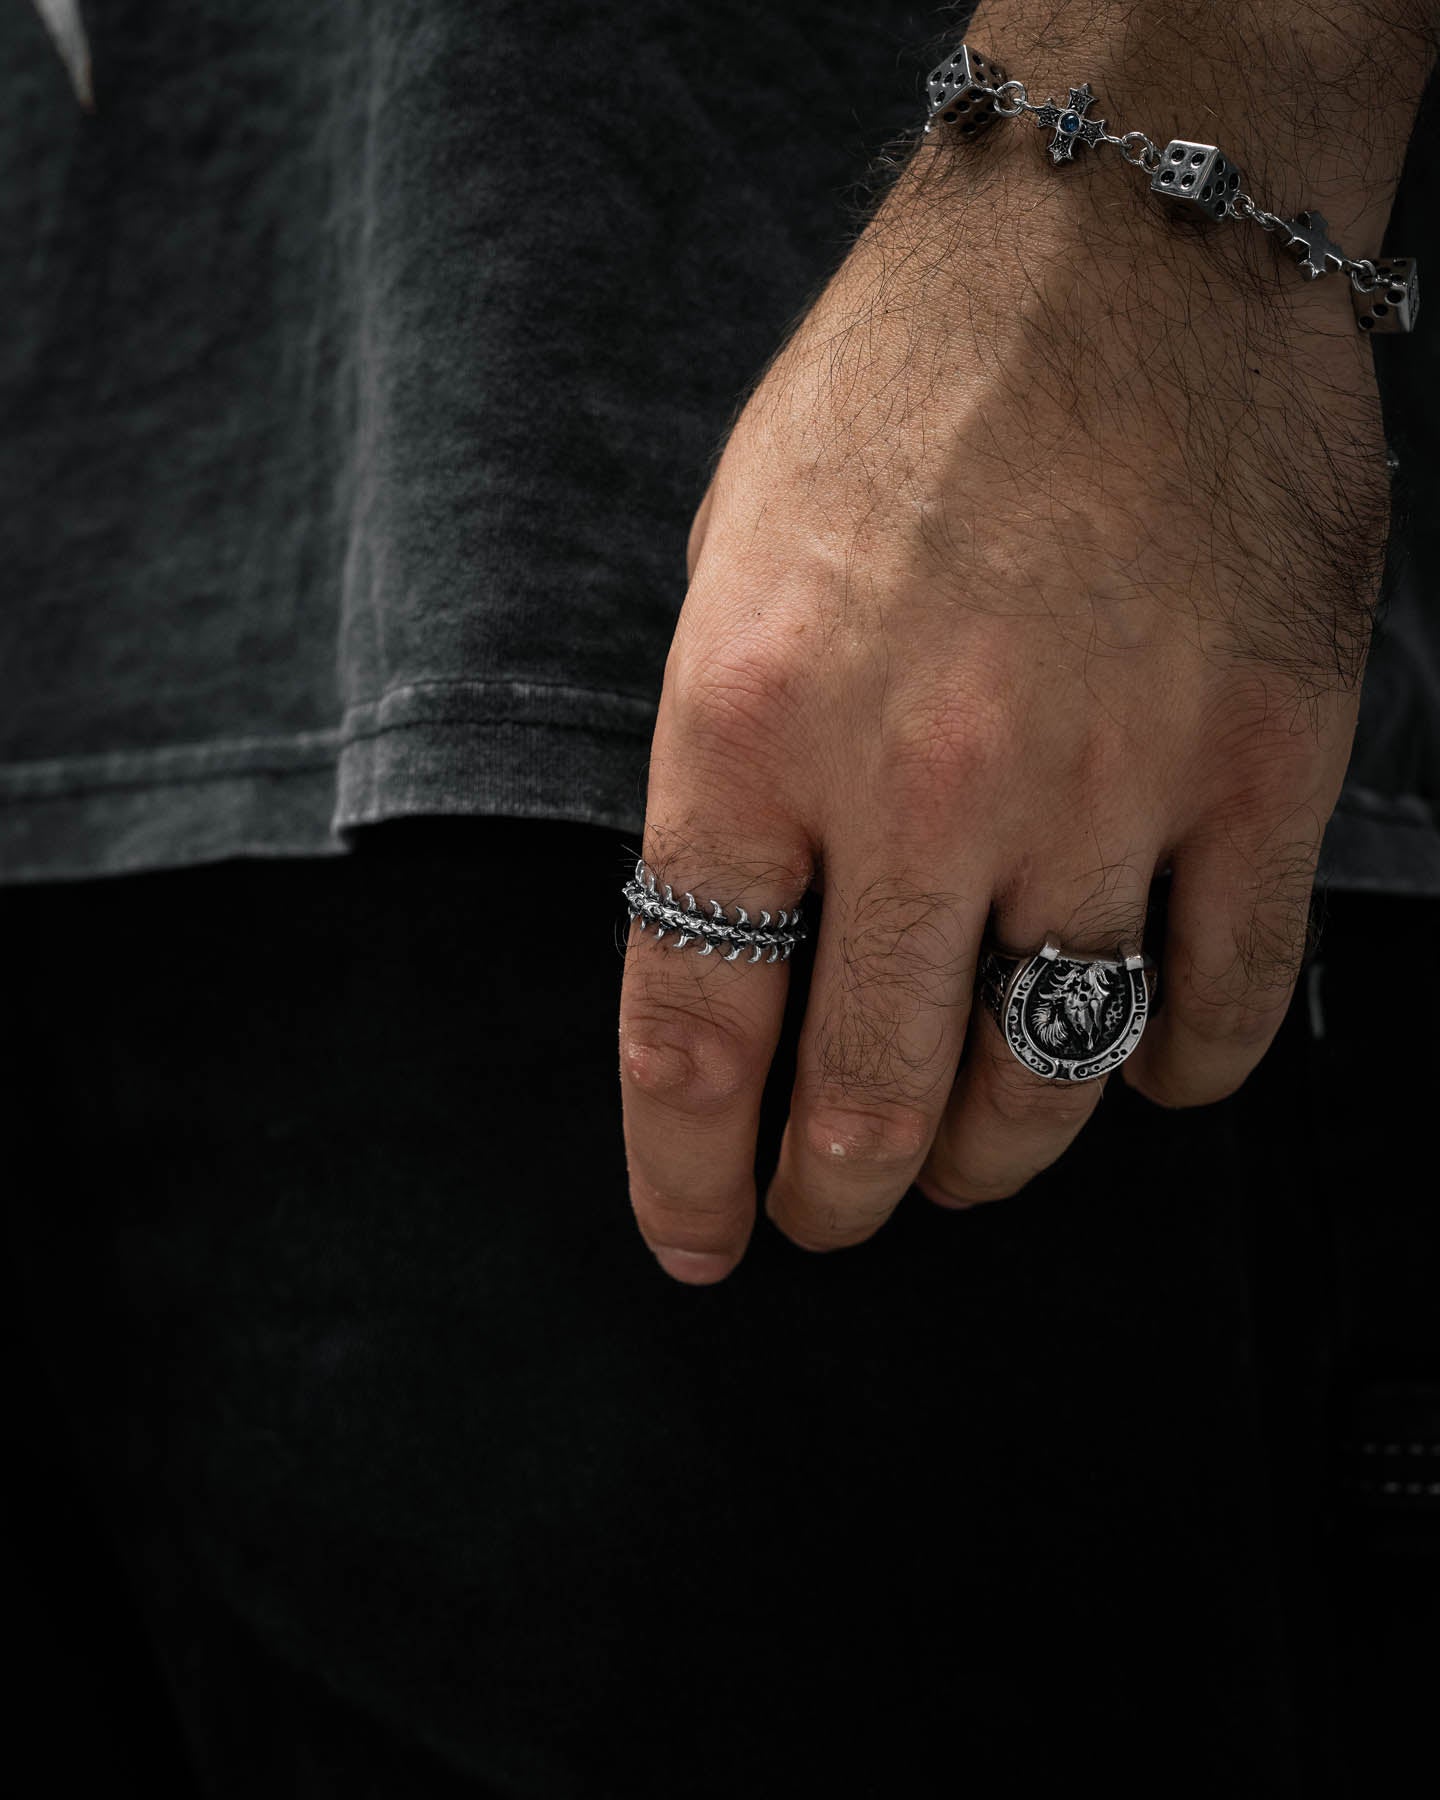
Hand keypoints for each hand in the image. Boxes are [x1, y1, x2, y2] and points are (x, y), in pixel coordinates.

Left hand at [617, 93, 1396, 1282]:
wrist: (1121, 238)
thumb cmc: (903, 392)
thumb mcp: (734, 565)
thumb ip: (736, 770)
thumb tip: (759, 940)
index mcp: (751, 722)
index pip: (697, 1028)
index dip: (688, 1171)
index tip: (699, 1239)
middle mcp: (923, 779)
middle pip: (874, 1094)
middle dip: (841, 1194)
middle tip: (834, 1212)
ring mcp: (1109, 781)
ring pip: (1051, 1076)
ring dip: (995, 1155)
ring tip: (967, 1158)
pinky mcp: (1260, 764)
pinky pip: (1225, 1004)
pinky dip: (1177, 1072)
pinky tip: (1143, 1064)